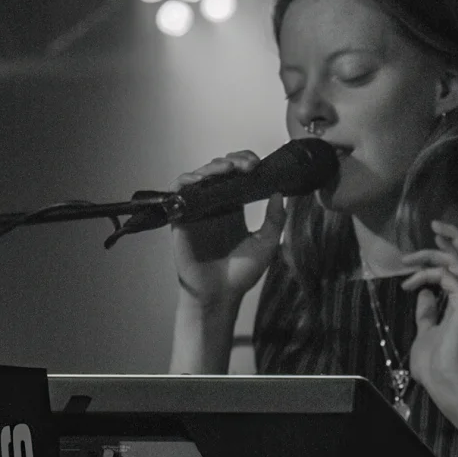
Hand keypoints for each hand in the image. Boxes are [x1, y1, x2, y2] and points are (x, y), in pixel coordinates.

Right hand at [171, 150, 284, 307]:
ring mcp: (197, 210)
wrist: (219, 295)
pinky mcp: (181, 219)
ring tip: (226, 169)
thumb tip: (279, 193)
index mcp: (233, 208)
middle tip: (246, 165)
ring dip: (211, 167)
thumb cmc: (241, 274)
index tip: (256, 165)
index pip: (237, 176)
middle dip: (232, 161)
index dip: (244, 163)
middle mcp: (214, 205)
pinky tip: (199, 180)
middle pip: (218, 171)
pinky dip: (186, 182)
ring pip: (199, 177)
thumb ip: (275, 220)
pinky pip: (178, 193)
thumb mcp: (267, 245)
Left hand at [400, 220, 457, 424]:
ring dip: (431, 254)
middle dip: (453, 236)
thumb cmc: (437, 365)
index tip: (428, 244)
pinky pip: (447, 275)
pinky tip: (411, 285)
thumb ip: (426, 313)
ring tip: (408, 259)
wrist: (446, 382)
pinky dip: (427, 275)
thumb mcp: (426, 332)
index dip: (449, 250)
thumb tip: (423, 295)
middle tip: (433, 226)